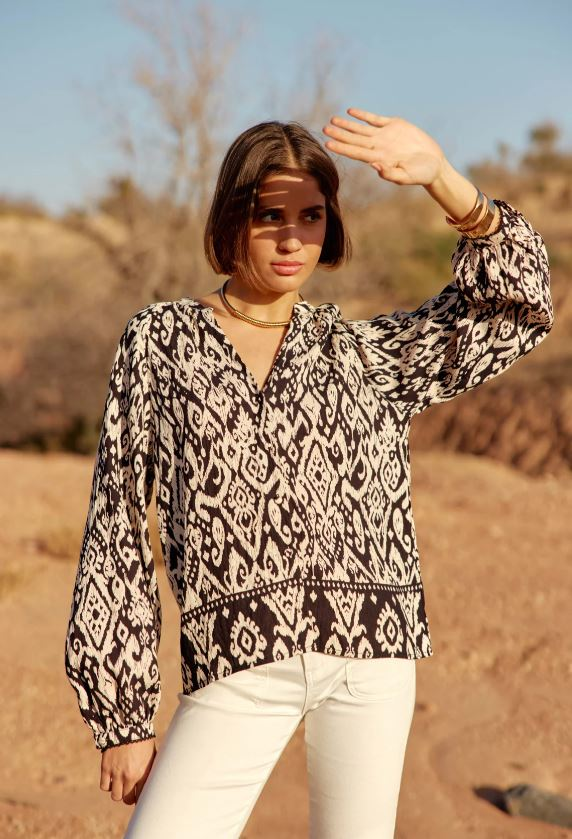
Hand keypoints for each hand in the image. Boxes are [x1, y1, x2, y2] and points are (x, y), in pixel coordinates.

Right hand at [100, 738, 156, 805]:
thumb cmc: (143, 739)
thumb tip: (150, 781)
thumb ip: (149, 770)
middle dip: (129, 797)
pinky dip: (108, 785)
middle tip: (130, 792)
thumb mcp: (151, 754)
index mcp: (143, 773)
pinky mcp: (106, 768)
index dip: (140, 799)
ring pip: (115, 796)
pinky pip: (104, 786)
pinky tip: (112, 779)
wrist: (127, 725)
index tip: (140, 798)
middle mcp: (129, 776)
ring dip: (118, 793)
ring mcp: (116, 773)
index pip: (141, 796)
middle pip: (127, 799)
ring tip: (121, 786)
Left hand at [322, 108, 446, 186]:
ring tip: (332, 120)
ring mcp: (385, 136)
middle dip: (339, 134)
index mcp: (379, 159)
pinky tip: (351, 112)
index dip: (342, 148)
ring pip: (361, 129)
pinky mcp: (394, 126)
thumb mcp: (407, 177)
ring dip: (346, 125)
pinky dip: (363, 115)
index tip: (328, 144)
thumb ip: (391, 174)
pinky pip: (375, 119)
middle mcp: (378, 147)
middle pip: (354, 140)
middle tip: (324, 129)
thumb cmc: (421, 175)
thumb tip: (375, 166)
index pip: (356, 153)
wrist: (433, 164)